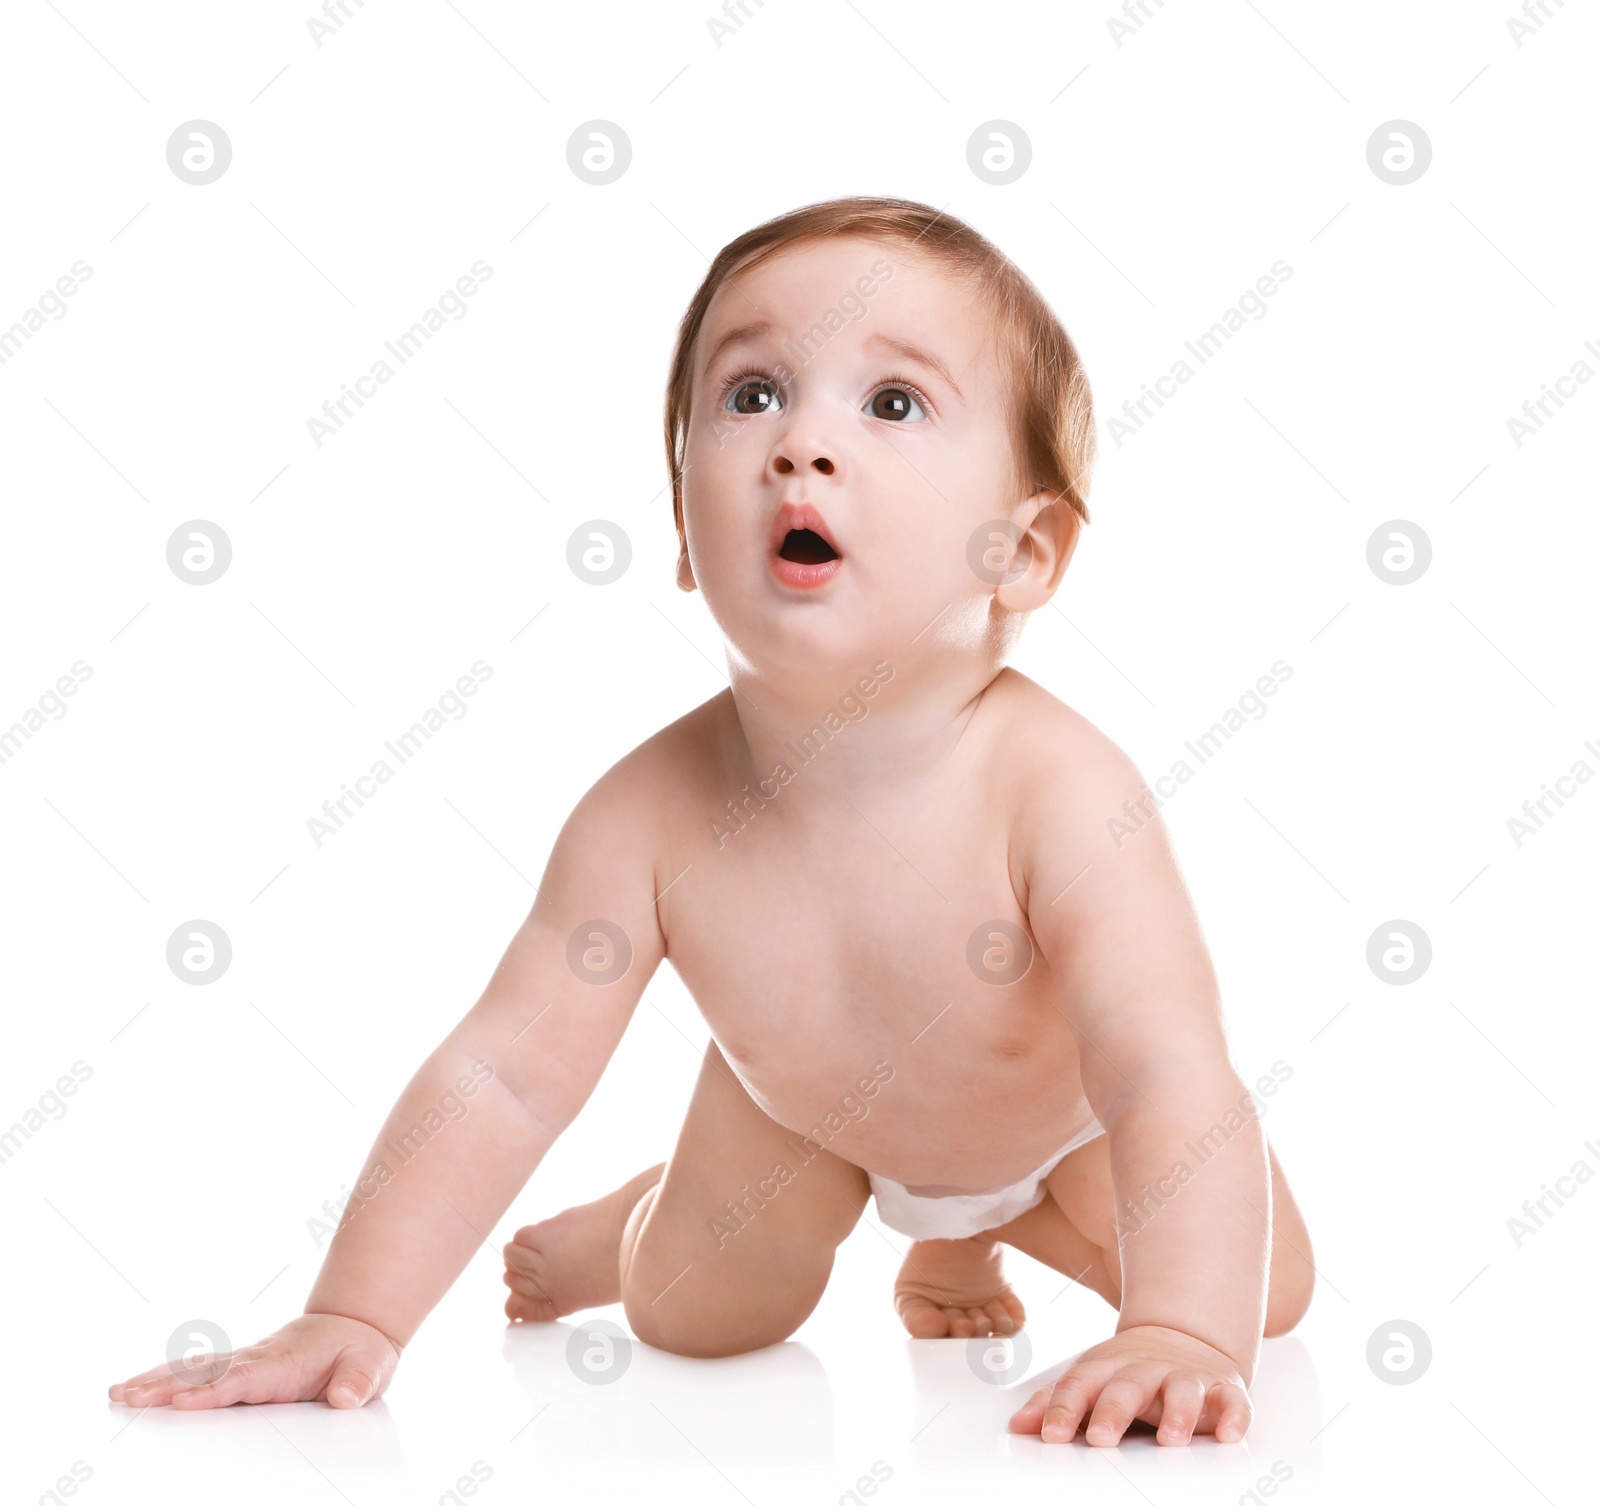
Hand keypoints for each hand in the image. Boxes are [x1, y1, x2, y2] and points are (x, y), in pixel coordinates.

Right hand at [108, 1312, 401, 1409]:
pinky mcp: (237, 1367)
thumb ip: (359, 1382)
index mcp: (286, 1363)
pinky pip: (196, 1372)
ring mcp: (244, 1362)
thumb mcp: (372, 1366)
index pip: (245, 1379)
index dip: (215, 1391)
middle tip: (128, 1397)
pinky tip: (135, 1388)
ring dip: (156, 1381)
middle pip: (207, 1373)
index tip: (183, 1400)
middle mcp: (258, 1359)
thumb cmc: (360, 1351)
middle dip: (167, 1385)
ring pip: (194, 1370)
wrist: (354, 1326)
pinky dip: (165, 1378)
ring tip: (117, 1393)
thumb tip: (345, 1398)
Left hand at [1007, 1324, 1250, 1445]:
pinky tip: (1230, 1434)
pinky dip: (1234, 1415)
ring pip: (1182, 1391)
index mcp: (1108, 1368)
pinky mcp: (1223, 1389)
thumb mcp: (1091, 1379)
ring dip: (1177, 1414)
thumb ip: (1057, 1401)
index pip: (1081, 1385)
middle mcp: (1146, 1370)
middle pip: (1127, 1387)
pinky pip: (1233, 1401)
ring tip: (1169, 1439)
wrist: (1183, 1336)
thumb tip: (1018, 1425)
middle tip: (1099, 1437)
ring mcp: (1185, 1378)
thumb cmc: (1129, 1371)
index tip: (1048, 1435)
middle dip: (1113, 1411)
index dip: (1062, 1408)